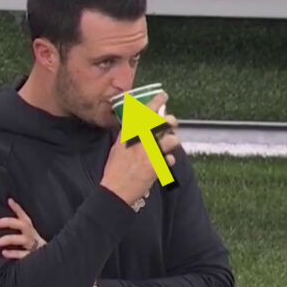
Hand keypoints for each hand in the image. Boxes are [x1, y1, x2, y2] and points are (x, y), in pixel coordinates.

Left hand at [0, 198, 45, 258]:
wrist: (53, 265)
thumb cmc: (36, 252)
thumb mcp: (29, 240)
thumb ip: (19, 233)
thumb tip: (4, 222)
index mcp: (32, 232)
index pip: (25, 218)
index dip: (18, 209)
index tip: (9, 201)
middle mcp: (34, 237)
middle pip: (24, 225)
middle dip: (9, 222)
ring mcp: (35, 248)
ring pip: (24, 239)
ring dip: (10, 239)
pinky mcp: (35, 258)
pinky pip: (25, 255)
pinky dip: (14, 254)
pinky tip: (4, 253)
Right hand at [100, 92, 181, 207]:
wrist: (115, 190)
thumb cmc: (114, 171)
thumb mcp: (117, 149)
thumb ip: (128, 137)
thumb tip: (138, 129)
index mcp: (128, 135)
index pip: (144, 113)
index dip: (156, 101)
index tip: (163, 95)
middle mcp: (139, 140)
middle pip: (164, 123)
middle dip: (171, 122)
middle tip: (171, 124)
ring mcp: (149, 152)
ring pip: (172, 140)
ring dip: (172, 143)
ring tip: (167, 147)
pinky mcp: (157, 165)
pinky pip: (171, 158)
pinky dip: (169, 161)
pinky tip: (164, 163)